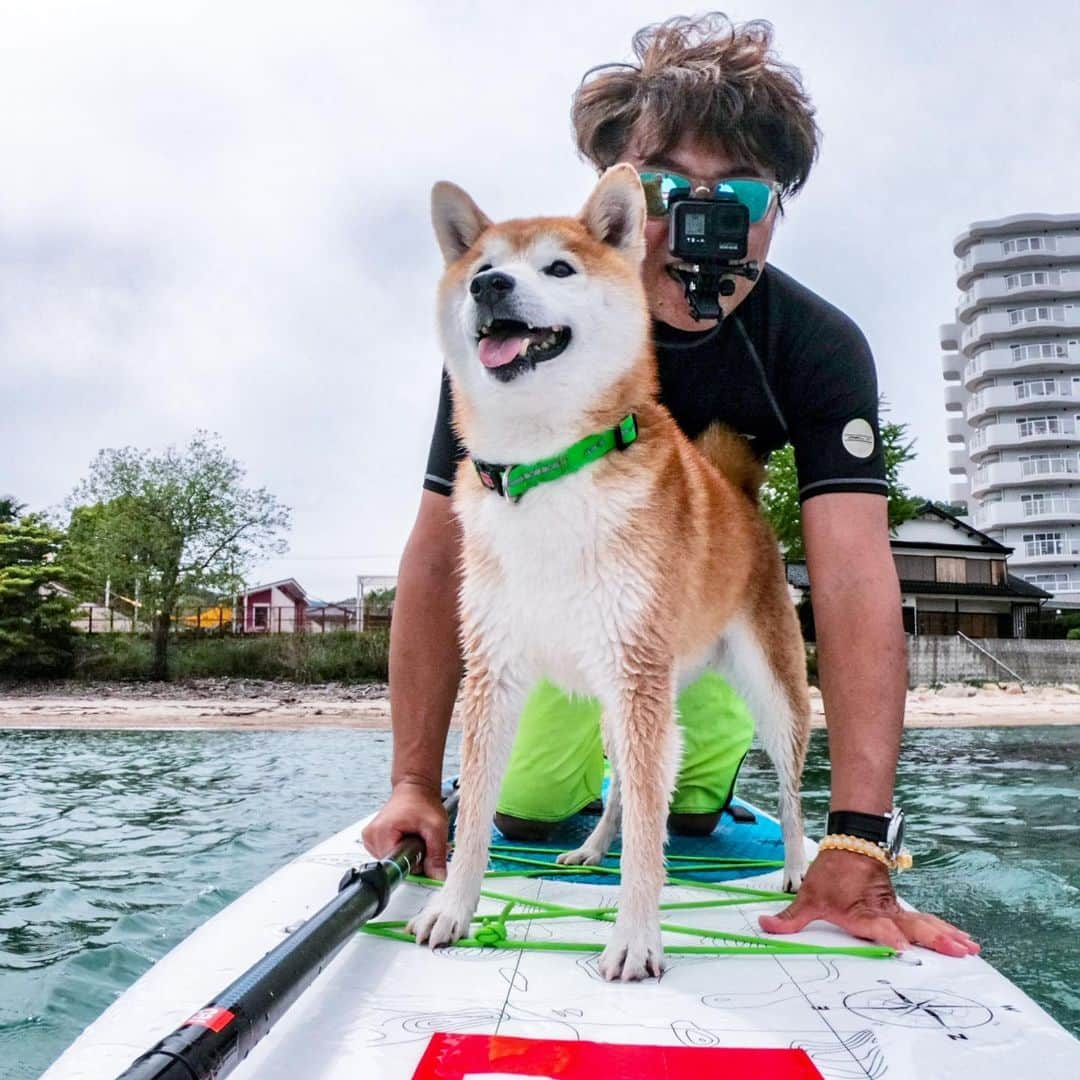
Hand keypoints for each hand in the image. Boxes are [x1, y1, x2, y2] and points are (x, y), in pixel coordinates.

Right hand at [361, 781, 449, 880]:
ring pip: (390, 861)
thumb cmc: (423, 801)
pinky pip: (387, 855)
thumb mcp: (436, 827)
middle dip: (410, 858)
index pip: (396, 866)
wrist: (415, 787)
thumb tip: (437, 876)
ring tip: (412, 836)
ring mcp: (369, 837)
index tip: (421, 850)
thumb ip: (436, 854)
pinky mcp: (372, 838)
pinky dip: (398, 849)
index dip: (413, 863)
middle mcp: (371, 836)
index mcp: (382, 833)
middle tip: (419, 840)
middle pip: (393, 865)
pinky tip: (405, 837)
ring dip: (404, 854)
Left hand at [758, 848, 979, 956]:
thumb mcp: (808, 896)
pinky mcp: (902, 911)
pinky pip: (928, 922)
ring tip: (968, 948)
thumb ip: (790, 918)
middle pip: (910, 926)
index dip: (887, 935)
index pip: (876, 925)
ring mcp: (896, 911)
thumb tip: (764, 926)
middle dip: (933, 938)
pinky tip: (965, 942)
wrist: (849, 845)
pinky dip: (947, 930)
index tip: (900, 946)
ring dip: (947, 935)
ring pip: (925, 924)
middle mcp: (882, 912)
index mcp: (860, 912)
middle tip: (954, 950)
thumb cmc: (830, 874)